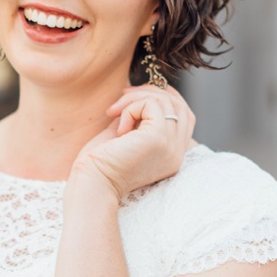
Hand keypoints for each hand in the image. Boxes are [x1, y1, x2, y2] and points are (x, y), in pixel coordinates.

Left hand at [69, 84, 196, 200]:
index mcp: (171, 155)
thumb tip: (137, 94)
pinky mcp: (158, 138)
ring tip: (113, 111)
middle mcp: (176, 153)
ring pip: (166, 102)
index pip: (185, 117)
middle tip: (123, 93)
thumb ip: (136, 118)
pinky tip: (117, 126)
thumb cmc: (99, 165)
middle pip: (179, 107)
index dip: (167, 98)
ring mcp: (171, 147)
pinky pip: (152, 105)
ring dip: (135, 98)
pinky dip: (131, 107)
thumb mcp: (123, 137)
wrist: (91, 184)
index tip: (139, 93)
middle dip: (151, 92)